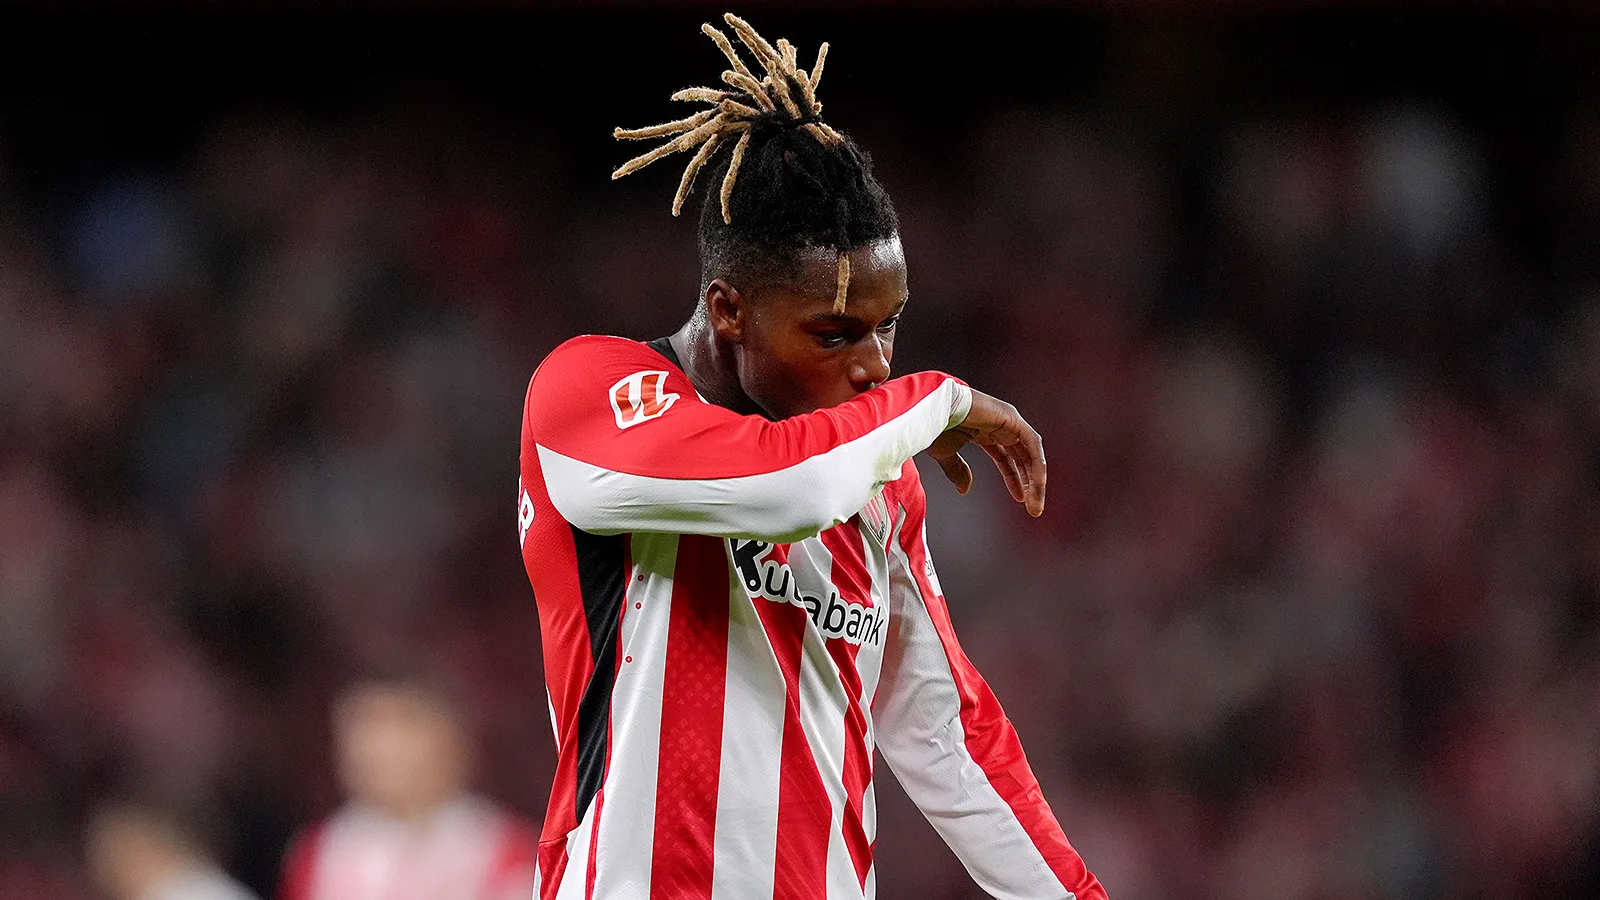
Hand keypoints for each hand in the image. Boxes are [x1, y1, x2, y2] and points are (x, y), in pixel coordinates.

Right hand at [926, 388, 1046, 516]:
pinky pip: (1032, 444)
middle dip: (1029, 483)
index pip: (1006, 458)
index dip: (1013, 479)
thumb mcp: (946, 454)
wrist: (932, 409)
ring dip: (1036, 480)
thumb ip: (957, 470)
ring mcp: (1008, 420)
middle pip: (1022, 457)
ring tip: (1035, 504)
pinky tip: (1037, 484)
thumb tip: (964, 490)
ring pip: (1030, 453)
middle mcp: (1000, 425)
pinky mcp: (1012, 418)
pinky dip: (1037, 463)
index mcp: (984, 431)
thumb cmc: (934, 425)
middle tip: (1034, 508)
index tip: (1020, 499)